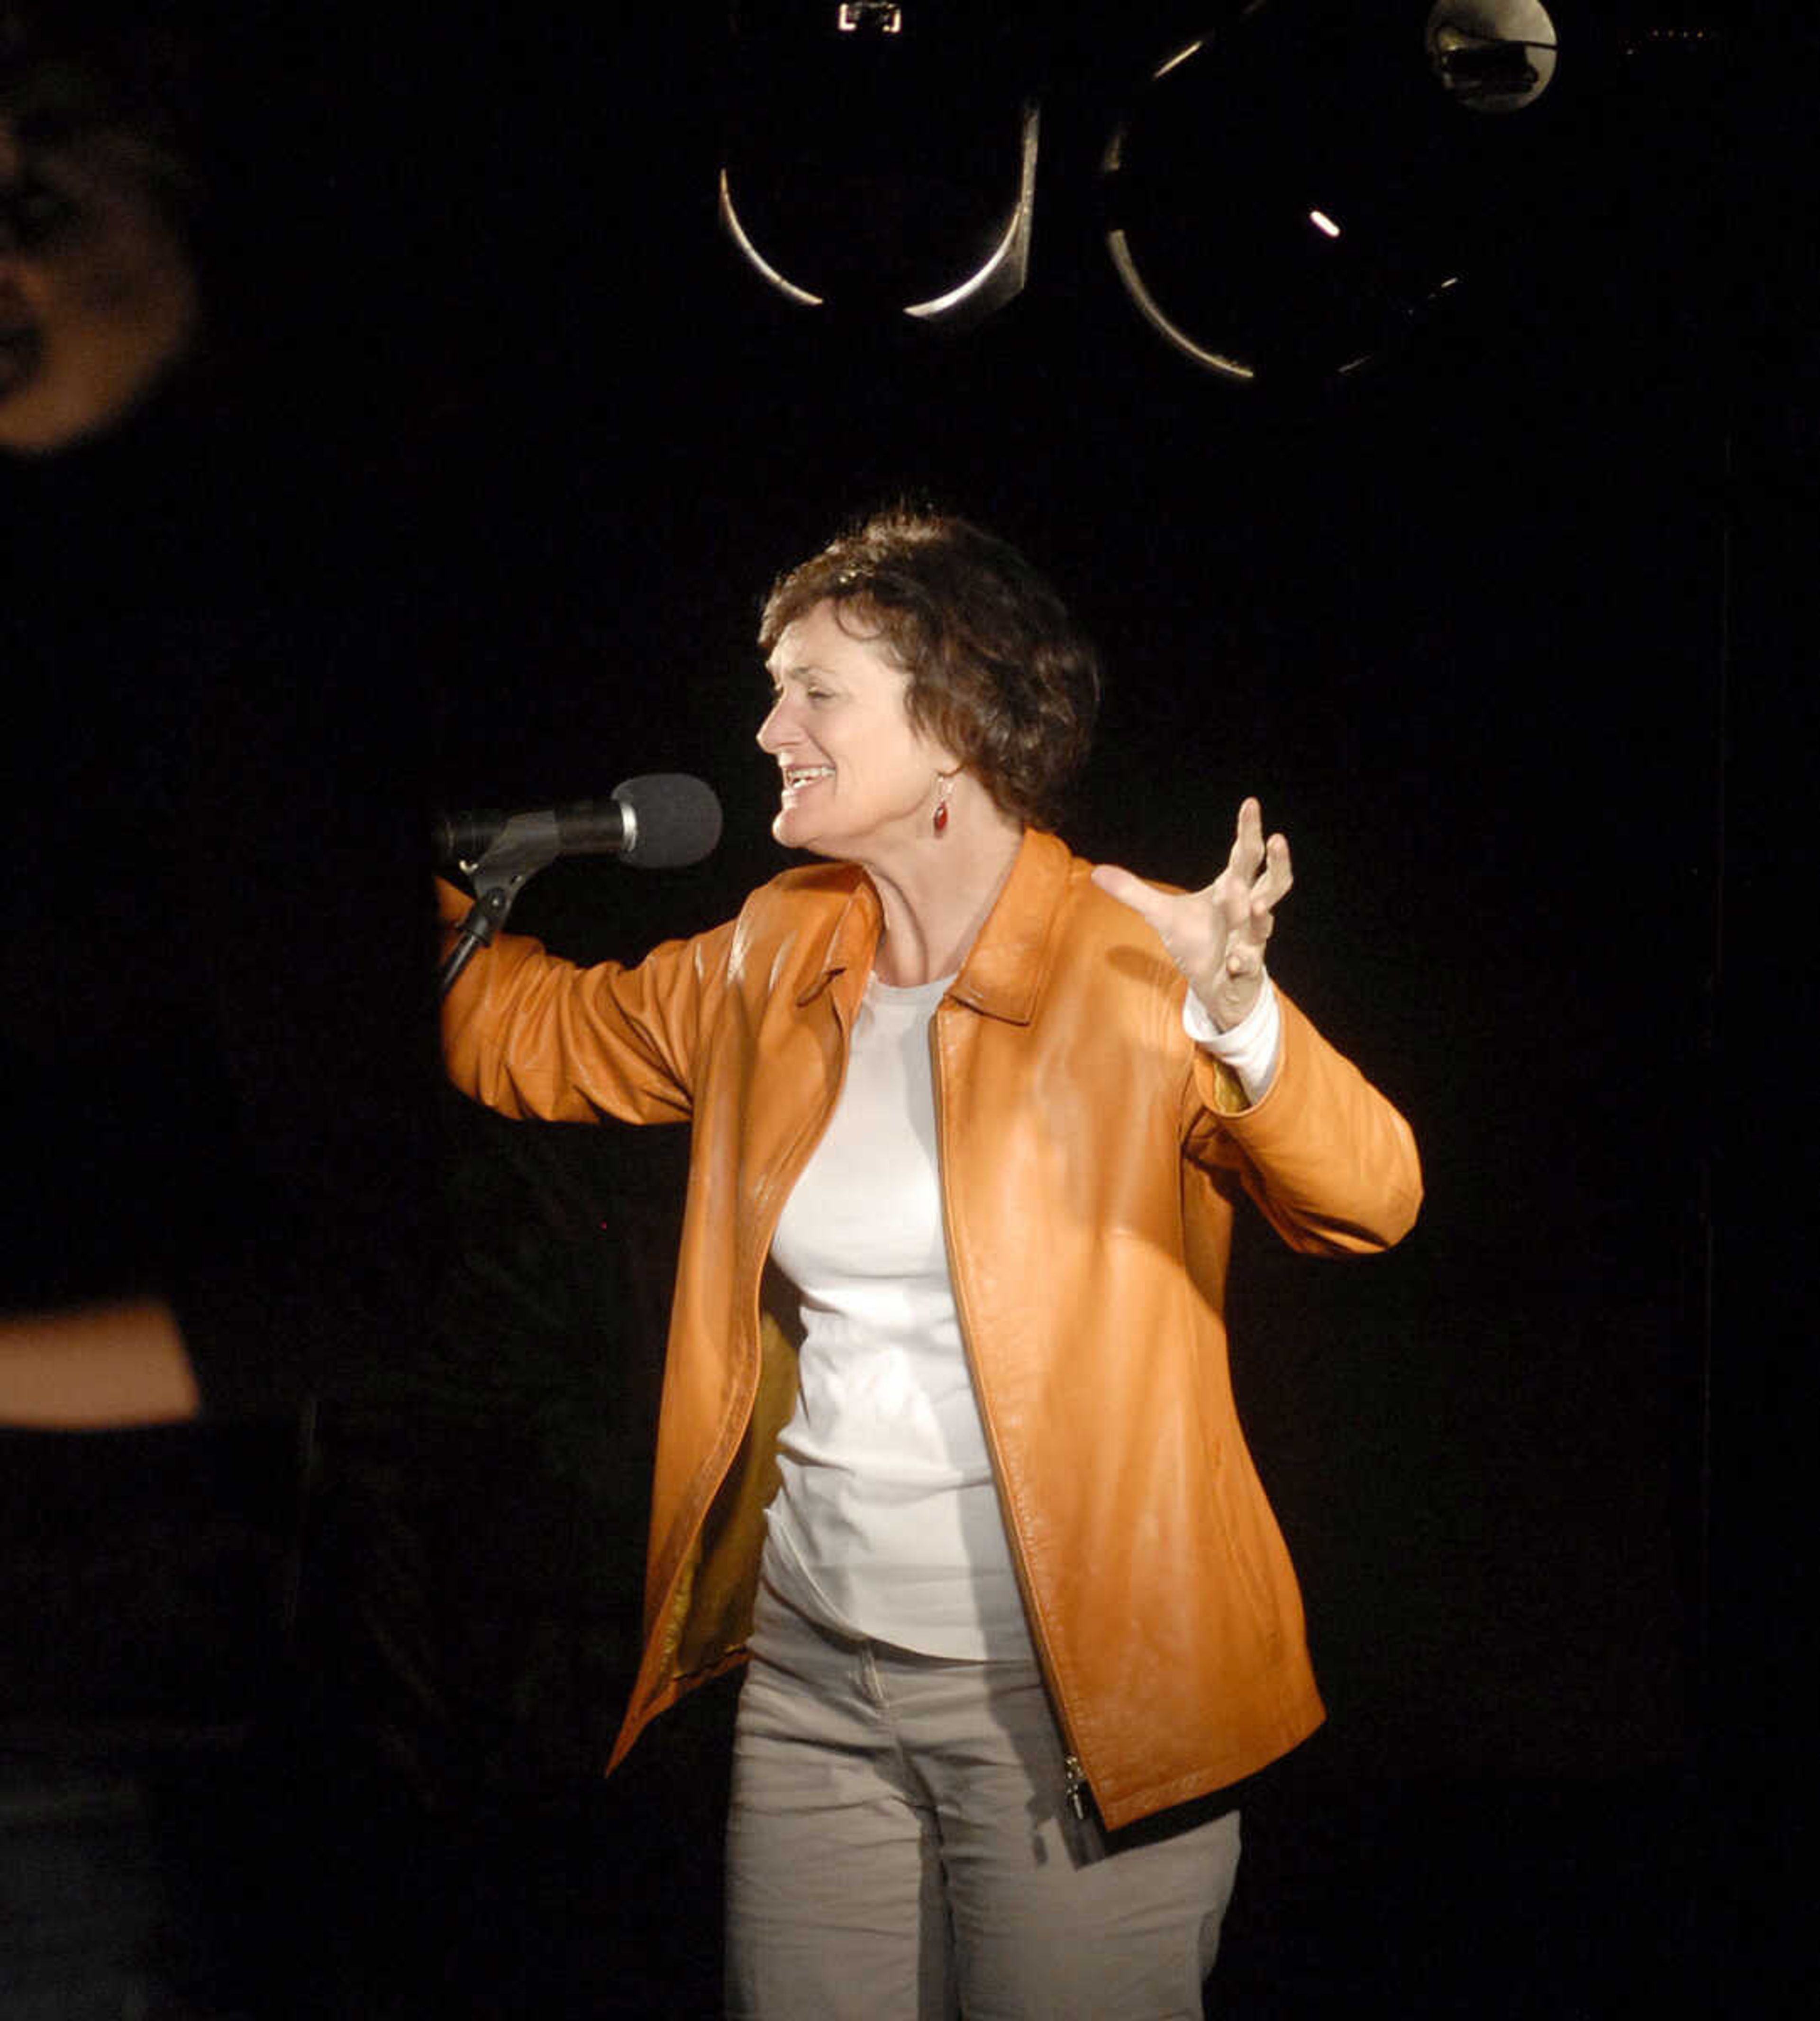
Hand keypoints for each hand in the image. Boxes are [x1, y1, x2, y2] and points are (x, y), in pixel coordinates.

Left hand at [1091, 797, 1292, 1029]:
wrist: (1215, 986)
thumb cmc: (1197, 942)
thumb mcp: (1161, 915)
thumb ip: (1133, 892)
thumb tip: (1096, 872)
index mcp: (1233, 890)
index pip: (1245, 856)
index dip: (1249, 830)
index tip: (1250, 803)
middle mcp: (1248, 912)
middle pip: (1274, 883)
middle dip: (1277, 863)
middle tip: (1276, 839)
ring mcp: (1251, 942)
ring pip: (1265, 924)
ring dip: (1262, 915)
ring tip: (1256, 905)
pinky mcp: (1246, 971)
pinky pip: (1250, 965)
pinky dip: (1242, 962)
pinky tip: (1233, 961)